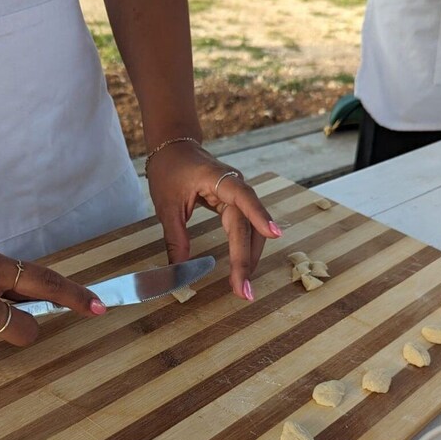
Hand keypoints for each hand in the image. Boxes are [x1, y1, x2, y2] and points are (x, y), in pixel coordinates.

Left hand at [146, 141, 281, 299]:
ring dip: (248, 258)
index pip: (243, 198)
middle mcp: (234, 186)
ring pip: (251, 229)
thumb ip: (175, 239)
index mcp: (218, 179)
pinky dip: (243, 248)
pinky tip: (242, 269)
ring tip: (242, 287)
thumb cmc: (169, 171)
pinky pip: (244, 227)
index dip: (259, 215)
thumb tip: (179, 272)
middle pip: (248, 224)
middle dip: (246, 259)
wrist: (173, 148)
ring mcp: (236, 194)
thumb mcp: (166, 206)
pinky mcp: (234, 203)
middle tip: (243, 291)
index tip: (274, 235)